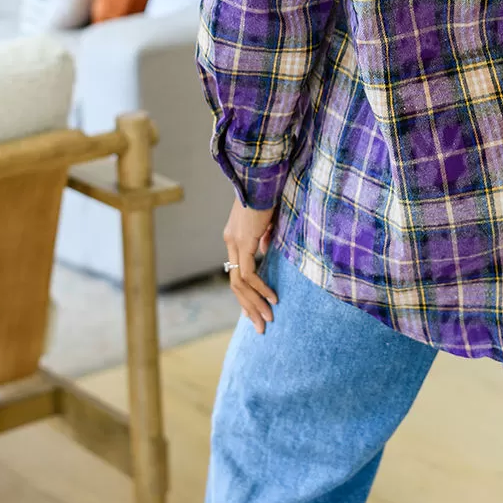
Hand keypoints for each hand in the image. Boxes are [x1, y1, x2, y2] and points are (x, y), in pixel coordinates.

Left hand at [224, 197, 277, 333]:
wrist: (262, 176)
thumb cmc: (268, 193)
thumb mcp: (267, 221)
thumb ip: (264, 237)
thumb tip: (265, 251)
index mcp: (234, 237)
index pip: (236, 273)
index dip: (245, 295)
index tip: (253, 311)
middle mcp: (230, 242)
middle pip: (235, 284)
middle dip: (249, 307)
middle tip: (260, 325)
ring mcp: (235, 242)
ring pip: (240, 284)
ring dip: (255, 303)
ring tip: (267, 319)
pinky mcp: (243, 241)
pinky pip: (249, 273)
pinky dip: (260, 288)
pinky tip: (271, 298)